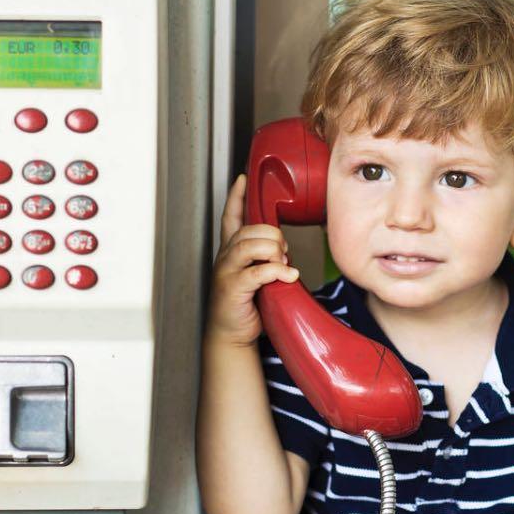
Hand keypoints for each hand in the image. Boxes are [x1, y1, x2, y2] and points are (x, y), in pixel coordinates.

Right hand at [207, 174, 298, 345]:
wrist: (230, 334)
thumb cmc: (245, 304)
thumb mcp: (255, 275)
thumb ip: (265, 258)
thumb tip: (285, 248)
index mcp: (230, 251)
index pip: (230, 217)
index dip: (236, 197)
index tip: (243, 179)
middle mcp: (225, 257)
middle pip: (250, 229)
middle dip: (273, 235)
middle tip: (285, 253)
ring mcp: (227, 271)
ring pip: (252, 245)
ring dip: (275, 251)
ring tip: (284, 265)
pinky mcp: (233, 288)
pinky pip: (258, 271)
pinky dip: (277, 271)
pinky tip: (288, 276)